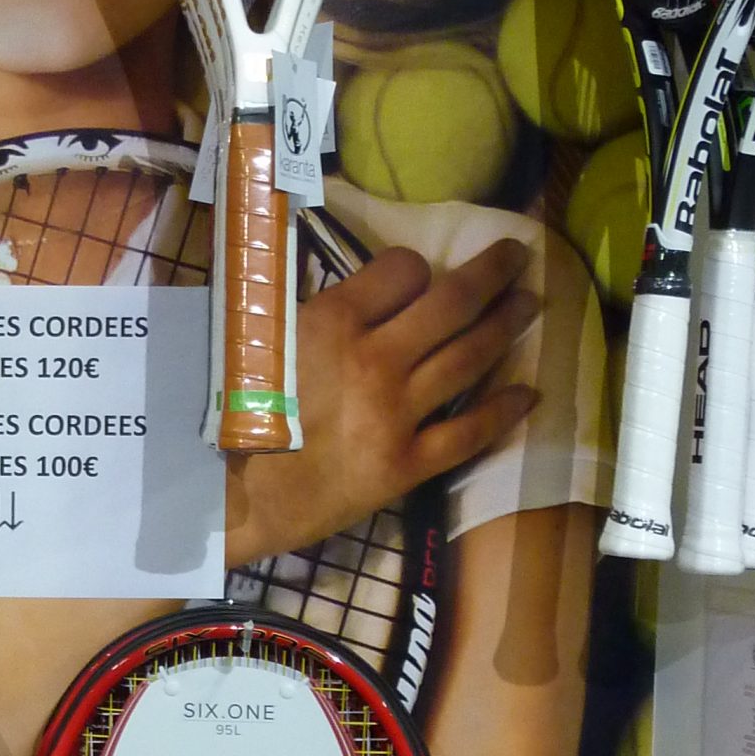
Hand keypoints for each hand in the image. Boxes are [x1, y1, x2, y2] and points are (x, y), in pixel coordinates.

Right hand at [226, 237, 539, 567]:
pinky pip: (468, 432)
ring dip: (506, 325)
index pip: (402, 269)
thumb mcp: (251, 341)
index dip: (414, 267)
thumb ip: (297, 311)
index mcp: (332, 321)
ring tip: (531, 304)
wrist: (223, 499)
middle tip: (516, 256)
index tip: (418, 274)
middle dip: (492, 272)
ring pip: (468, 358)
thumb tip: (328, 289)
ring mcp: (396, 414)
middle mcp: (375, 360)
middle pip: (452, 303)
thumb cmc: (224, 415)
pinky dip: (503, 411)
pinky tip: (530, 393)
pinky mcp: (406, 464)